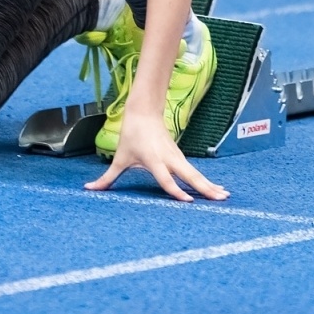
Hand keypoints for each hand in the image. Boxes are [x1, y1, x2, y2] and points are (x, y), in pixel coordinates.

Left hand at [85, 105, 227, 201]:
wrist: (144, 111)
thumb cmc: (131, 135)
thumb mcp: (119, 158)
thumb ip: (107, 178)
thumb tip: (88, 189)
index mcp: (153, 160)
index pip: (166, 179)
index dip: (175, 190)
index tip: (188, 201)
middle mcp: (168, 158)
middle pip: (189, 175)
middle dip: (203, 188)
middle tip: (219, 199)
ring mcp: (177, 157)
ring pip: (195, 173)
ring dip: (210, 185)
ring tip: (224, 196)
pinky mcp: (181, 156)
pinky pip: (194, 171)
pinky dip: (206, 181)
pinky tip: (216, 190)